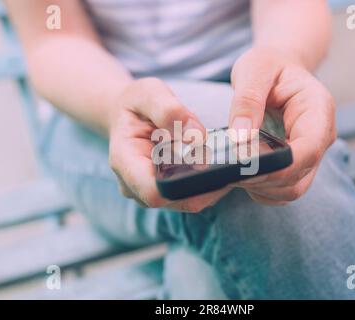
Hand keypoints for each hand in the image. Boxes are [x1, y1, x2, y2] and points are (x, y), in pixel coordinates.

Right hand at [108, 77, 230, 212]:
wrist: (128, 114)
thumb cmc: (135, 103)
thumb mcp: (148, 93)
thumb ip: (169, 110)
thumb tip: (197, 136)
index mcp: (125, 162)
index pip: (154, 192)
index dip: (185, 184)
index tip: (209, 162)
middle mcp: (135, 185)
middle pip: (177, 200)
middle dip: (204, 185)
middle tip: (228, 160)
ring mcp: (150, 192)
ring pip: (189, 201)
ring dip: (209, 185)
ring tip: (224, 160)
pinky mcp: (165, 192)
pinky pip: (192, 196)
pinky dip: (207, 184)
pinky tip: (218, 164)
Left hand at [229, 46, 336, 204]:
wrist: (278, 70)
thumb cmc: (268, 65)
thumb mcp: (255, 69)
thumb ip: (248, 101)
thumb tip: (240, 138)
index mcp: (318, 110)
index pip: (307, 150)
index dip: (279, 166)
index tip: (245, 167)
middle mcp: (320, 138)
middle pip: (299, 178)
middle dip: (263, 180)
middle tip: (227, 172)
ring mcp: (309, 155)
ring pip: (290, 190)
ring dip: (260, 188)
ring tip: (230, 173)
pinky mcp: (295, 165)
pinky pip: (281, 189)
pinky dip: (260, 189)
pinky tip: (240, 175)